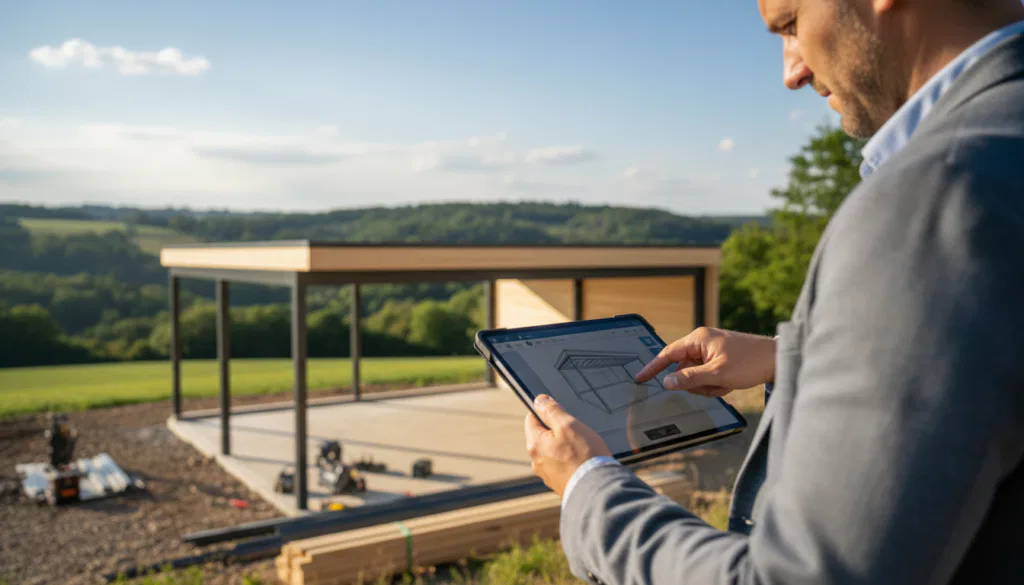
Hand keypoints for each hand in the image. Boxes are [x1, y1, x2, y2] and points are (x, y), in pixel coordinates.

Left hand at [524, 394, 611, 495]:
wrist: (598, 490)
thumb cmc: (584, 456)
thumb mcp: (568, 424)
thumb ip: (551, 410)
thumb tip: (539, 400)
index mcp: (534, 444)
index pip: (531, 419)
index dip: (546, 412)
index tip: (561, 414)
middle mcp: (536, 462)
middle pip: (543, 436)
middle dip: (558, 432)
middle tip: (577, 433)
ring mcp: (548, 475)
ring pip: (554, 452)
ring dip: (565, 448)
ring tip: (583, 450)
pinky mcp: (560, 485)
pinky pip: (563, 467)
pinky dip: (571, 463)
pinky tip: (584, 463)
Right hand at [633, 327, 775, 396]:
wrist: (776, 361)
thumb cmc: (749, 362)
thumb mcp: (717, 374)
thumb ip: (689, 378)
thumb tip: (667, 382)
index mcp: (698, 339)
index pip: (668, 354)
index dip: (653, 367)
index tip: (640, 378)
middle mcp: (702, 342)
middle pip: (683, 370)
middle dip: (696, 383)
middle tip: (714, 385)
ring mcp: (711, 351)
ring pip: (695, 376)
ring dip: (708, 385)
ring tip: (725, 384)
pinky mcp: (719, 359)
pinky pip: (707, 377)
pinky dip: (716, 384)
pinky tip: (730, 383)